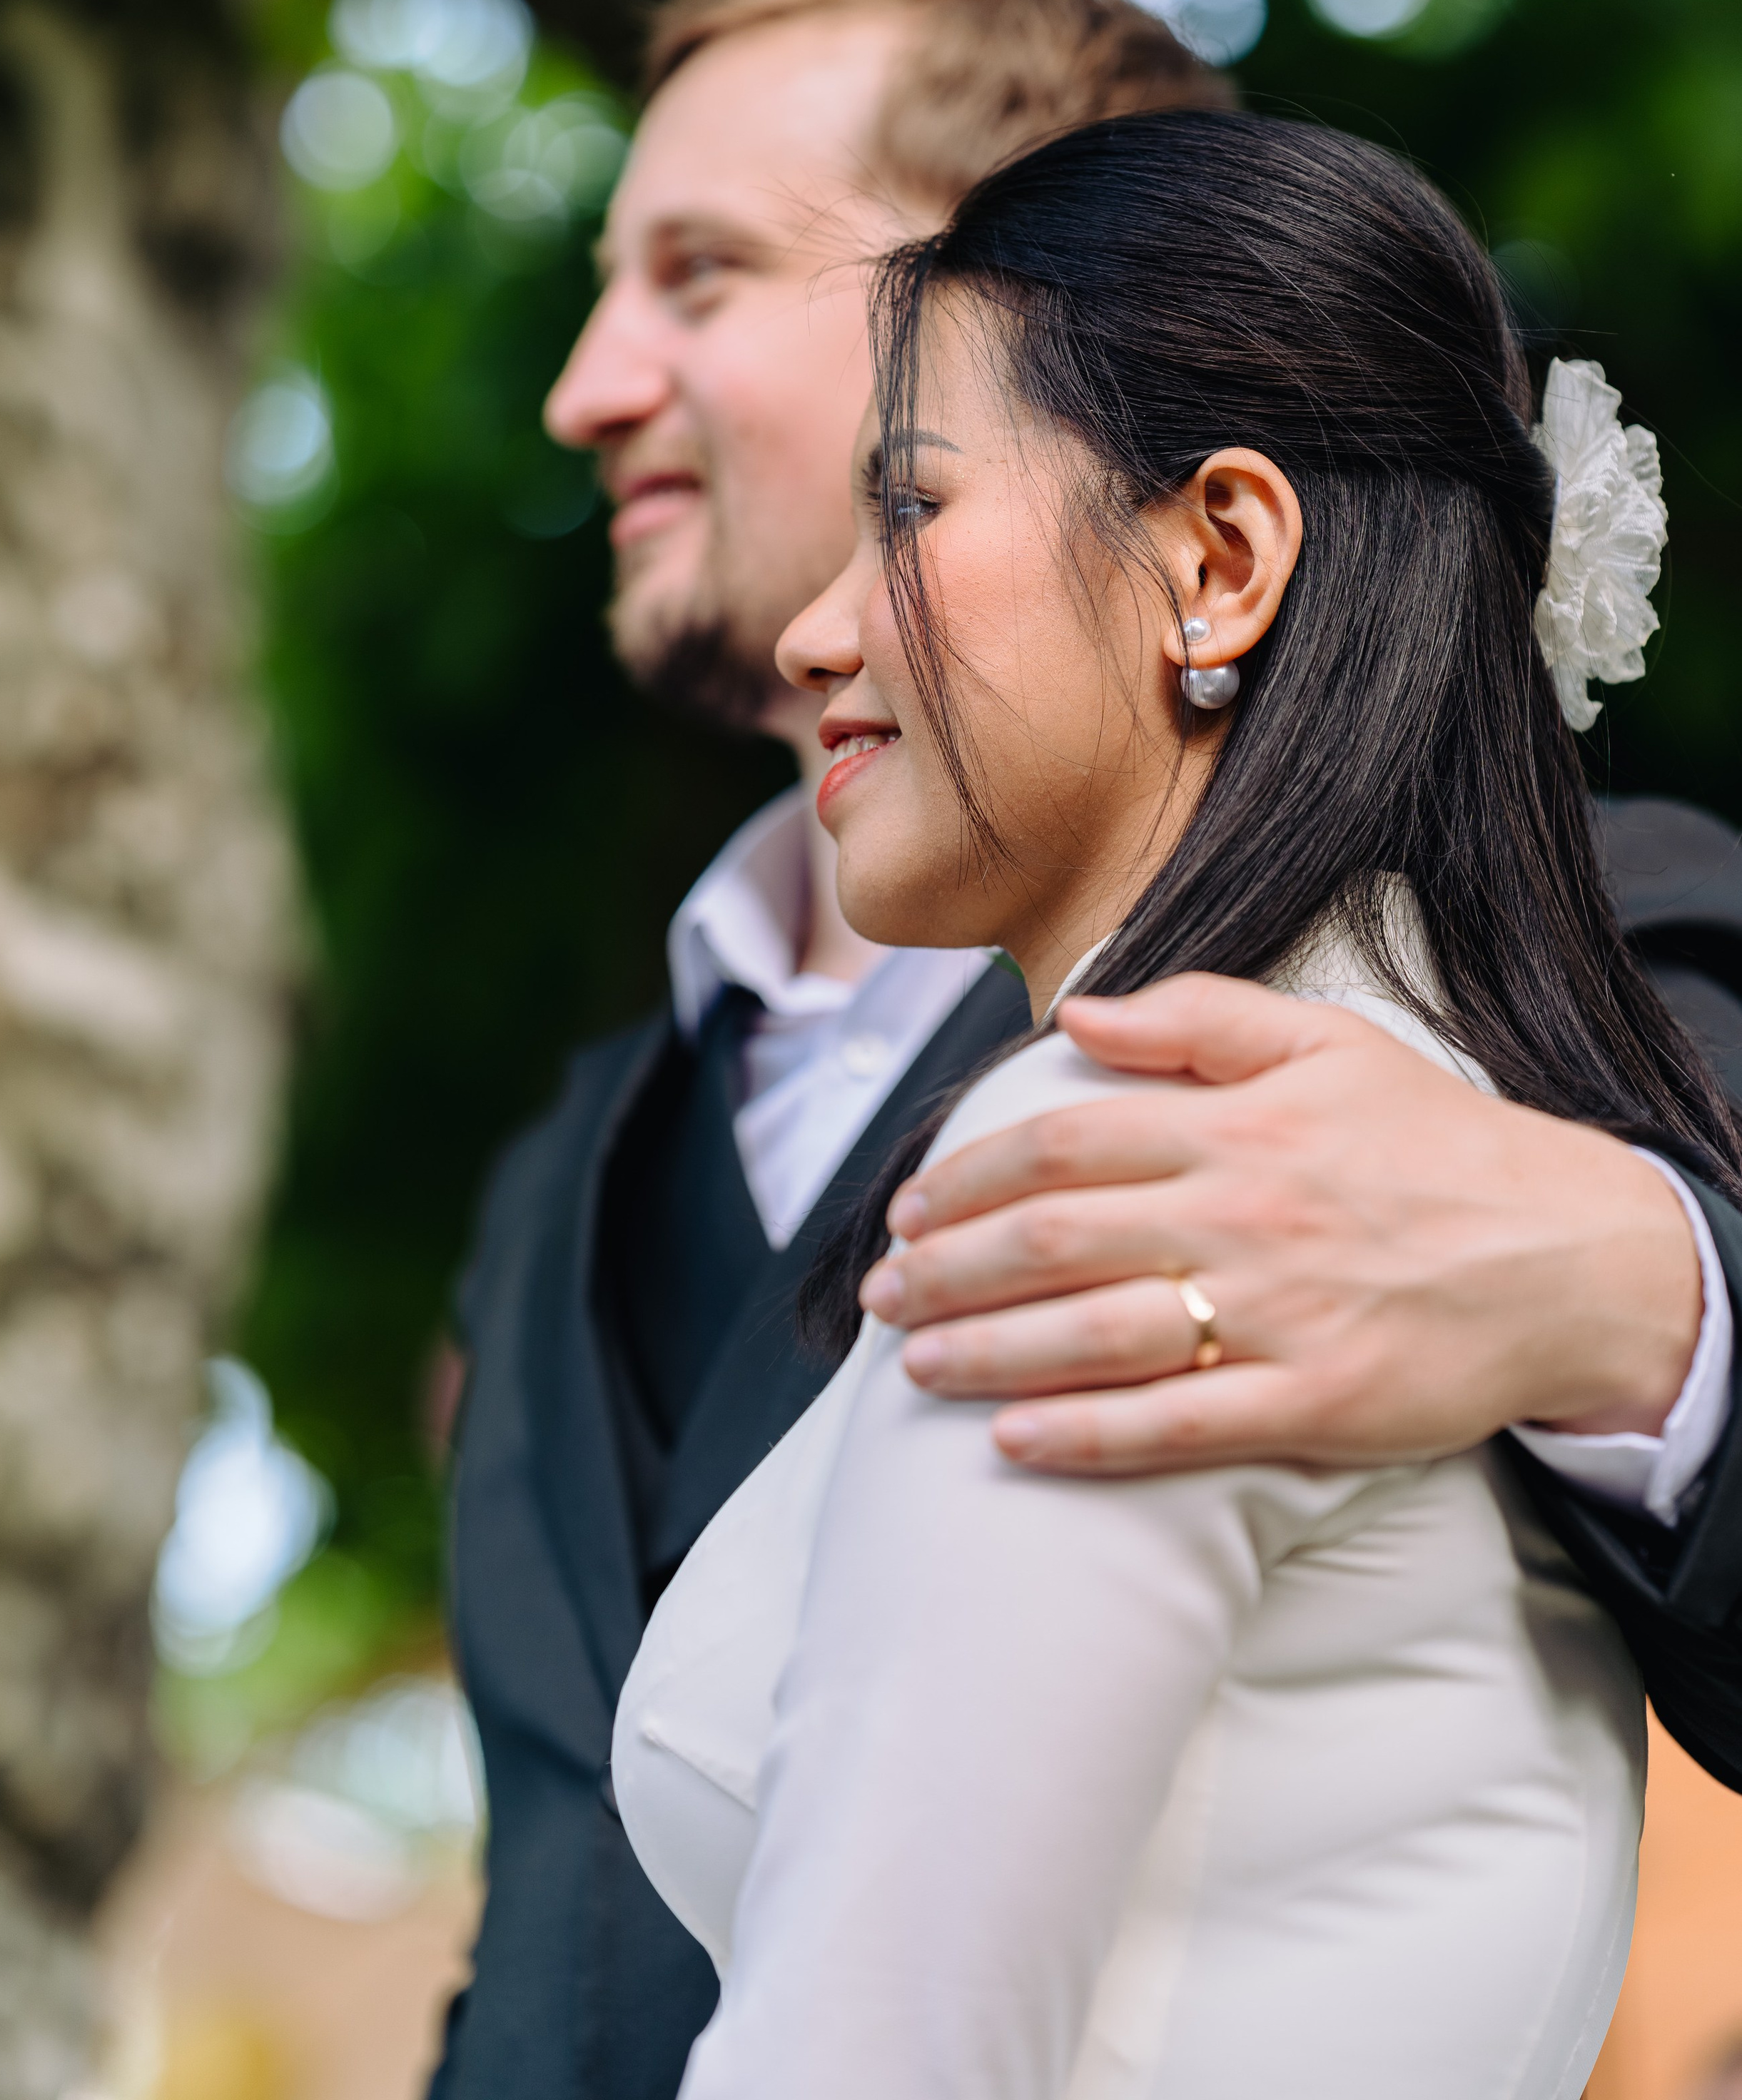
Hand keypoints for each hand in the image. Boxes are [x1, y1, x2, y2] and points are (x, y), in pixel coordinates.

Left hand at [857, 973, 1704, 1476]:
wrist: (1571, 1254)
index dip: (970, 1176)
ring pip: (1095, 1335)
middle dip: (950, 1269)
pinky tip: (1012, 1440)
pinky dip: (1083, 1435)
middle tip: (882, 1296)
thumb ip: (1198, 1016)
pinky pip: (1174, 1426)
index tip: (911, 1208)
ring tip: (916, 1364)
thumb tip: (1078, 1013)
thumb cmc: (1437, 1144)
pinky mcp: (1314, 1404)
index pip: (1063, 1141)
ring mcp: (1276, 1313)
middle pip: (1056, 1239)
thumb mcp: (1328, 1041)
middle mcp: (1243, 1214)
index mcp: (1237, 1123)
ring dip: (987, 1351)